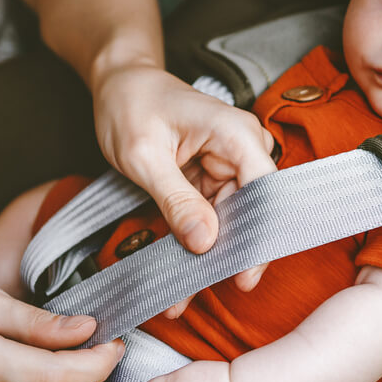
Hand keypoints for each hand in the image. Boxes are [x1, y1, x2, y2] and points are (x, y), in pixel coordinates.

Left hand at [91, 63, 274, 291]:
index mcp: (235, 133)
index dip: (256, 236)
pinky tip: (175, 276)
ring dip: (204, 258)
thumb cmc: (130, 104)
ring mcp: (228, 166)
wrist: (118, 84)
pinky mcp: (212, 179)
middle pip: (247, 213)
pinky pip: (209, 219)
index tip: (243, 275)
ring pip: (227, 223)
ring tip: (176, 297)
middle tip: (196, 293)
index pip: (263, 191)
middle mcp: (241, 149)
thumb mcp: (144, 154)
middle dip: (224, 256)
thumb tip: (205, 242)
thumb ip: (175, 199)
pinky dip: (192, 245)